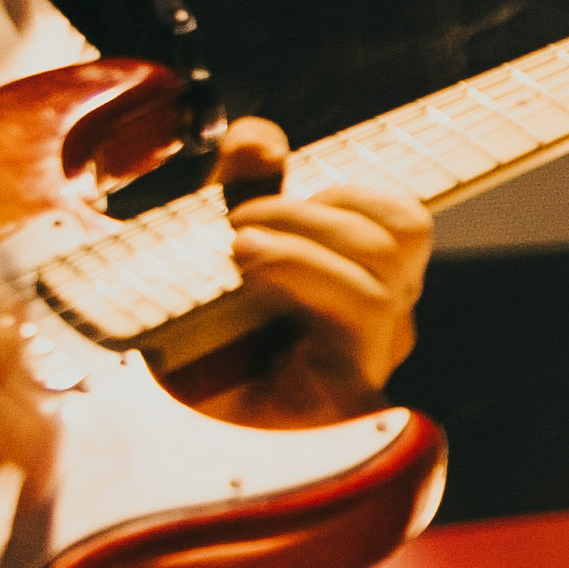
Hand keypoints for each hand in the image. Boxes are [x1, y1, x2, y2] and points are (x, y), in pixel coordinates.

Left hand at [146, 116, 433, 427]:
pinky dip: (302, 273)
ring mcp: (370, 361)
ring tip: (238, 247)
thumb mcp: (216, 239)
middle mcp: (382, 324)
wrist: (164, 428)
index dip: (349, 190)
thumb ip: (242, 184)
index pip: (404, 221)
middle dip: (312, 211)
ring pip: (383, 276)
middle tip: (238, 222)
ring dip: (303, 243)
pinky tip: (248, 273)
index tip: (275, 191)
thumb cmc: (200, 339)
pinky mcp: (349, 396)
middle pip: (402, 235)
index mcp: (367, 282)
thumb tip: (262, 139)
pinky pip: (357, 321)